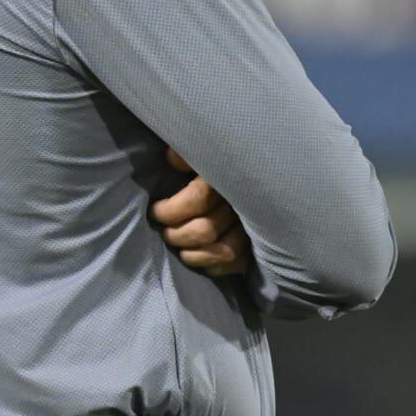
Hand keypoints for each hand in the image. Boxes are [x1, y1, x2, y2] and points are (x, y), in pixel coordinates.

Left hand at [149, 146, 252, 277]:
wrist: (259, 167)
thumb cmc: (219, 159)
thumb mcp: (200, 149)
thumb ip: (185, 152)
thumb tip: (171, 160)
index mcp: (226, 177)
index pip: (197, 199)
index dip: (170, 210)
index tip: (156, 210)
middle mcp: (242, 203)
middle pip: (205, 230)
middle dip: (176, 234)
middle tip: (165, 230)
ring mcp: (252, 226)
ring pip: (222, 251)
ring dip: (194, 255)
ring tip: (180, 248)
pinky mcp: (258, 243)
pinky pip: (236, 263)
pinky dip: (214, 266)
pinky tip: (200, 258)